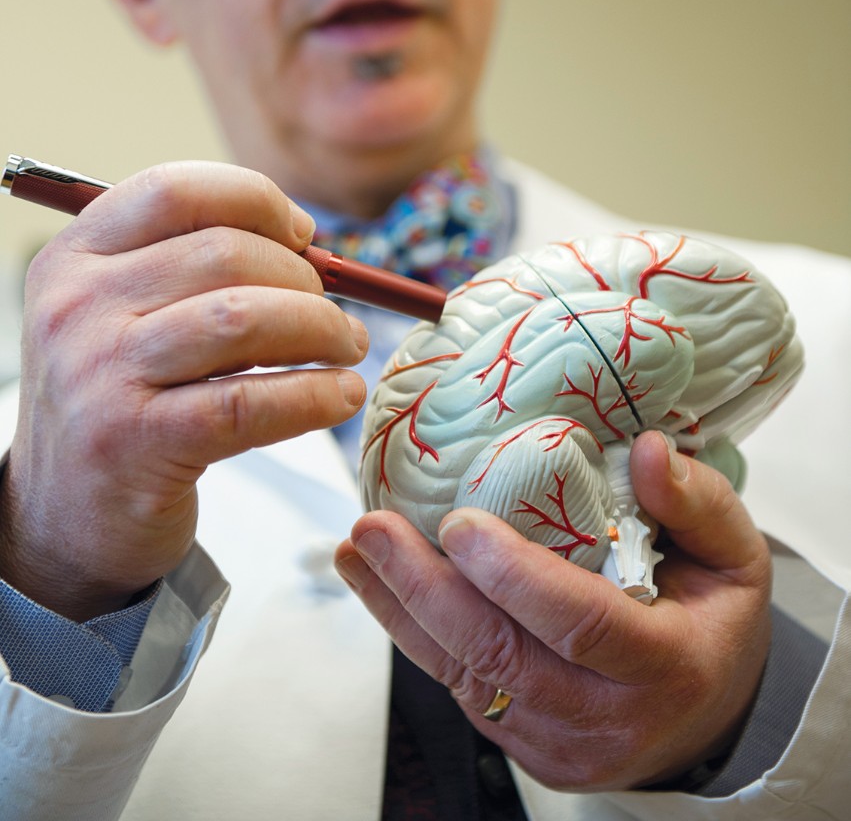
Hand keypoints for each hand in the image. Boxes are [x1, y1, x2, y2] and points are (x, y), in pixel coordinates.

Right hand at [0, 161, 367, 620]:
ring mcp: (99, 373)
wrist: (62, 518)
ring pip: (243, 319)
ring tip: (347, 347)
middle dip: (304, 277)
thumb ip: (193, 267)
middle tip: (334, 311)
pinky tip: (341, 395)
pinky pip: (248, 402)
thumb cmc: (121, 400)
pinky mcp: (133, 442)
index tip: (303, 235)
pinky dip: (312, 395)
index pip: (175, 189)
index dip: (256, 201)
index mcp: (74, 257)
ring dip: (320, 328)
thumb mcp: (126, 315)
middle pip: (224, 252)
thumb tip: (305, 237)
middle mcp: (76, 306)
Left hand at [335, 430, 771, 790]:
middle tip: (375, 529)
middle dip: (426, 590)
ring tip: (357, 550)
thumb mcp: (734, 556)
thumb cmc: (714, 622)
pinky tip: (380, 583)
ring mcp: (559, 743)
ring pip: (466, 677)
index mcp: (667, 667)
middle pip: (501, 659)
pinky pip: (461, 688)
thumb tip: (646, 449)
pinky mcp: (524, 749)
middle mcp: (607, 719)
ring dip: (402, 609)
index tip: (460, 523)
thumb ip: (697, 501)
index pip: (581, 626)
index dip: (515, 577)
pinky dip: (415, 631)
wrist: (710, 716)